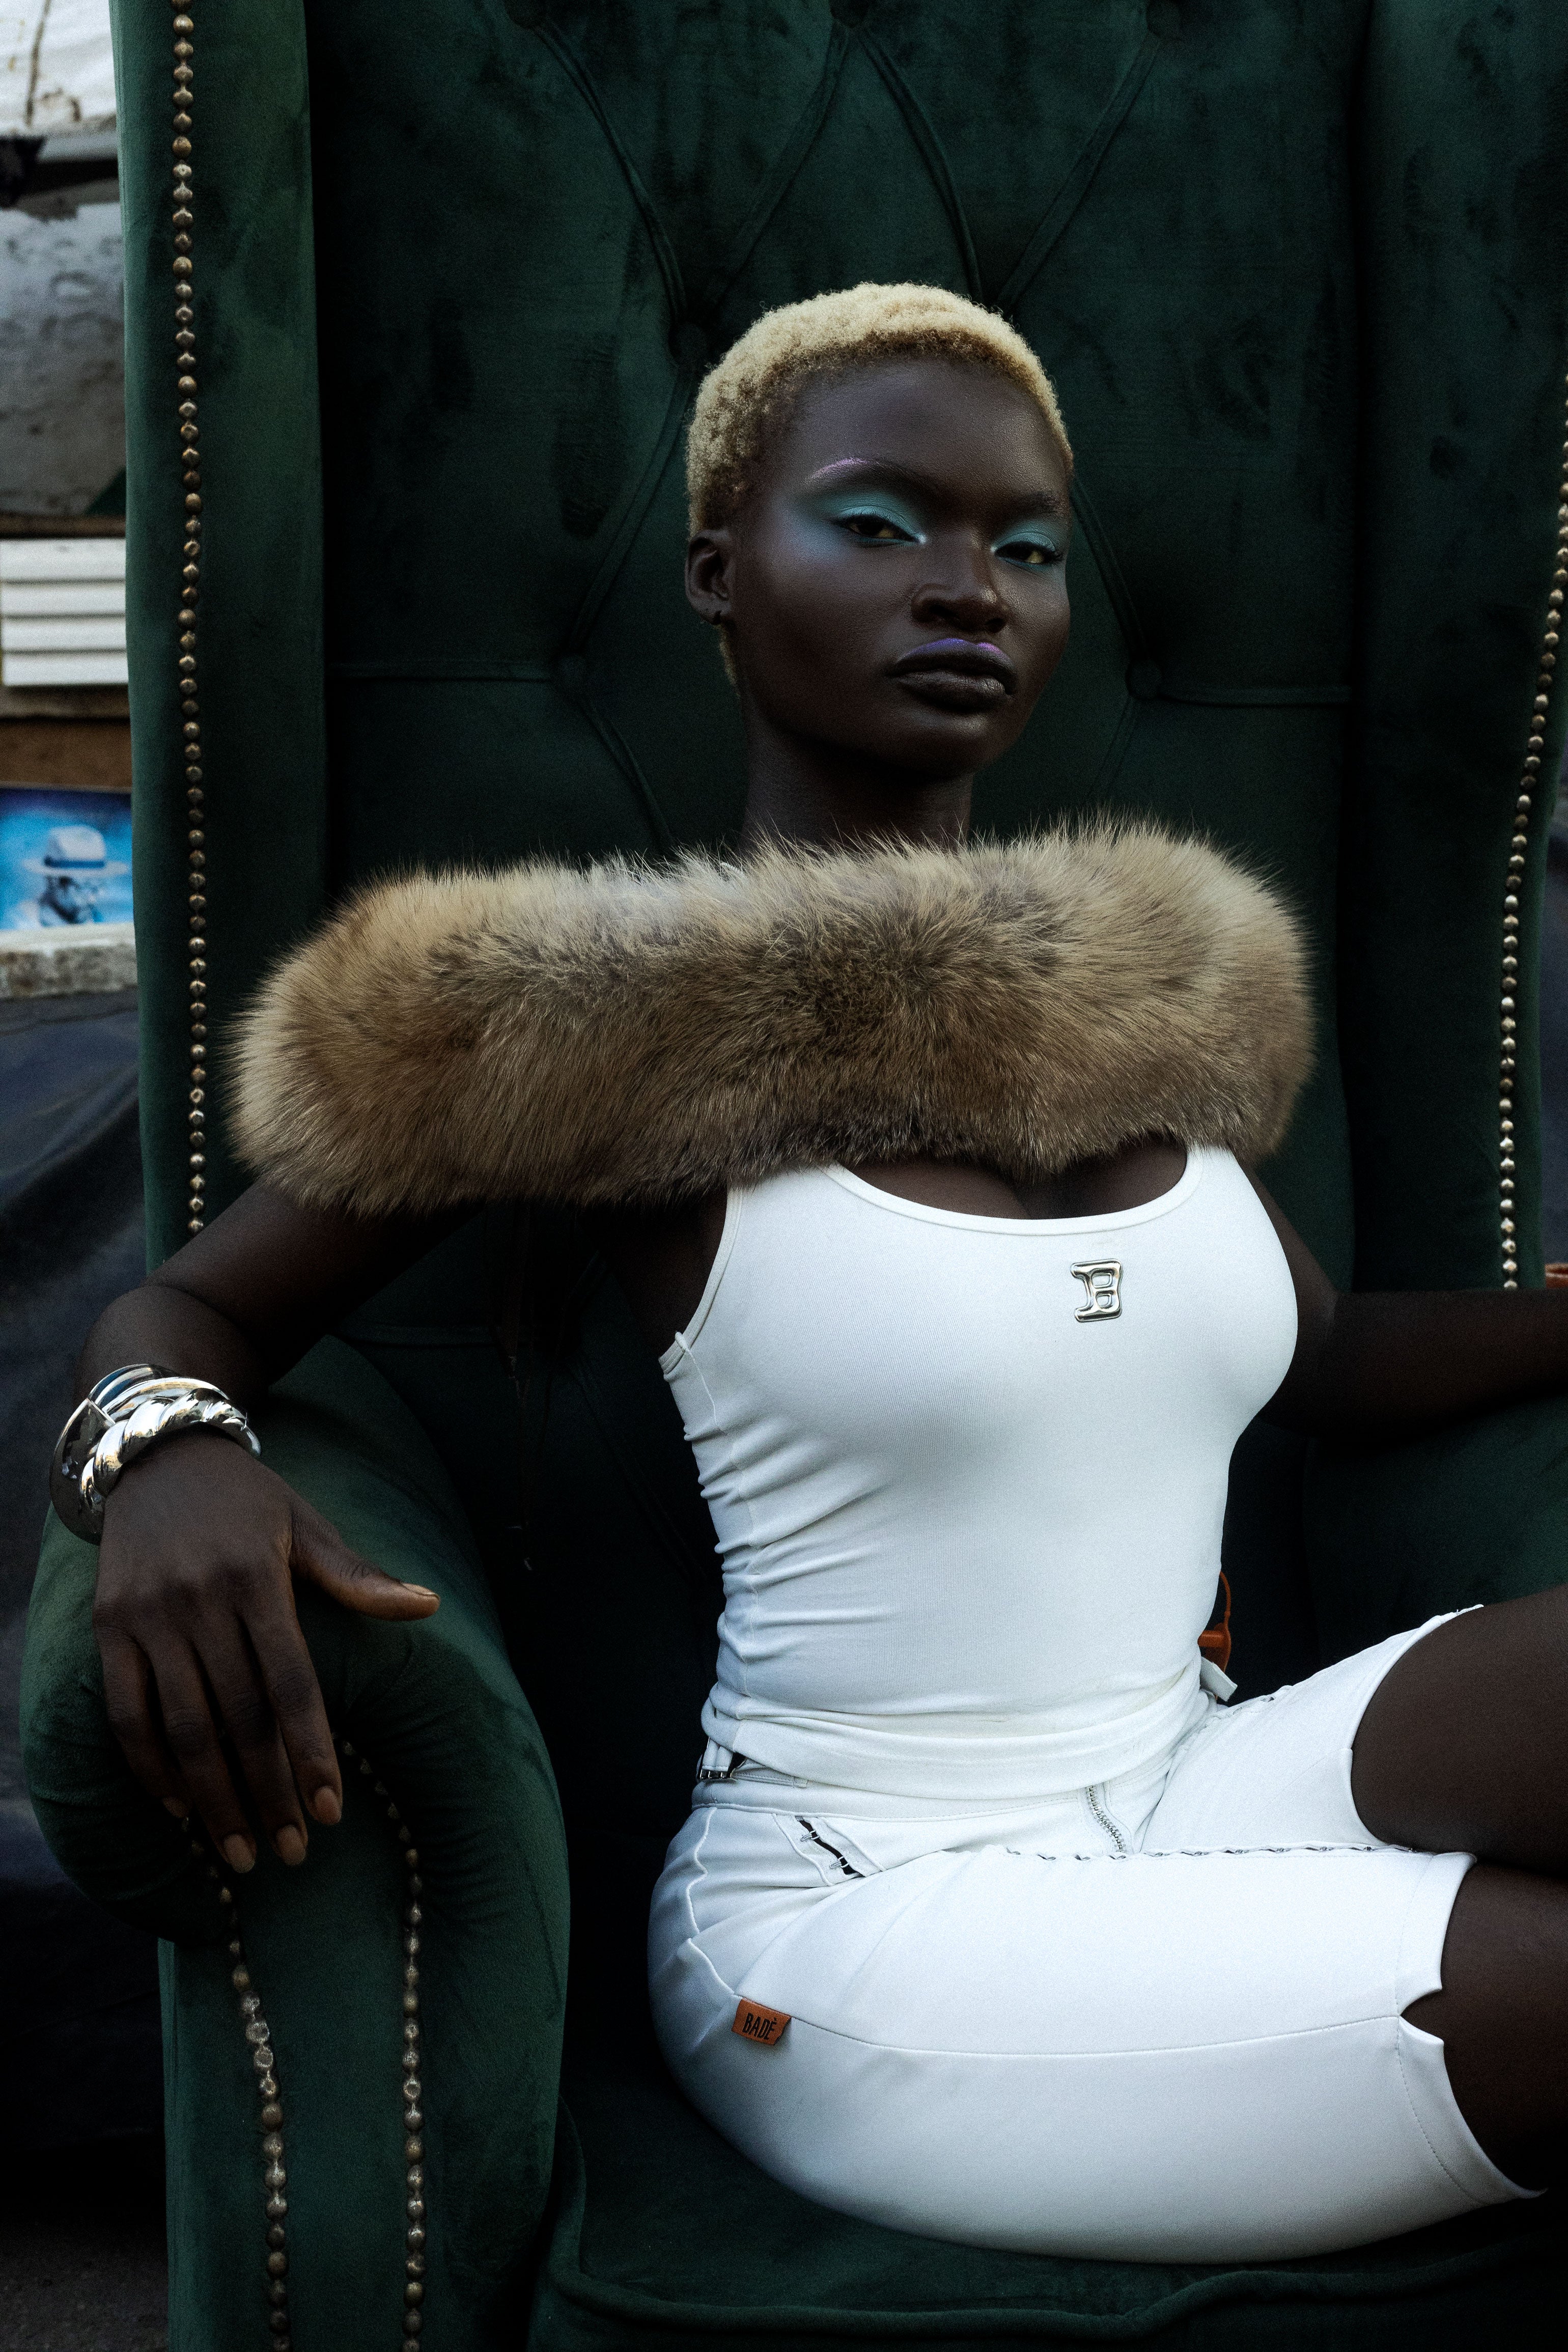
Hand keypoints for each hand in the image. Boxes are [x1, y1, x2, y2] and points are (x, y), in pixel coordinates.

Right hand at [91, 1431, 438, 1872]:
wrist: (157, 1455)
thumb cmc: (248, 1501)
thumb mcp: (308, 1526)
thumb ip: (358, 1577)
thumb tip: (428, 1606)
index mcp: (258, 1578)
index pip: (291, 1685)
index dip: (312, 1753)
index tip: (332, 1812)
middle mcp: (200, 1600)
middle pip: (239, 1719)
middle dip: (267, 1794)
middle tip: (291, 1852)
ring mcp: (148, 1617)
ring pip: (182, 1729)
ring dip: (212, 1799)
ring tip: (240, 1852)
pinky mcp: (109, 1627)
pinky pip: (125, 1712)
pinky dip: (150, 1766)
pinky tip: (179, 1807)